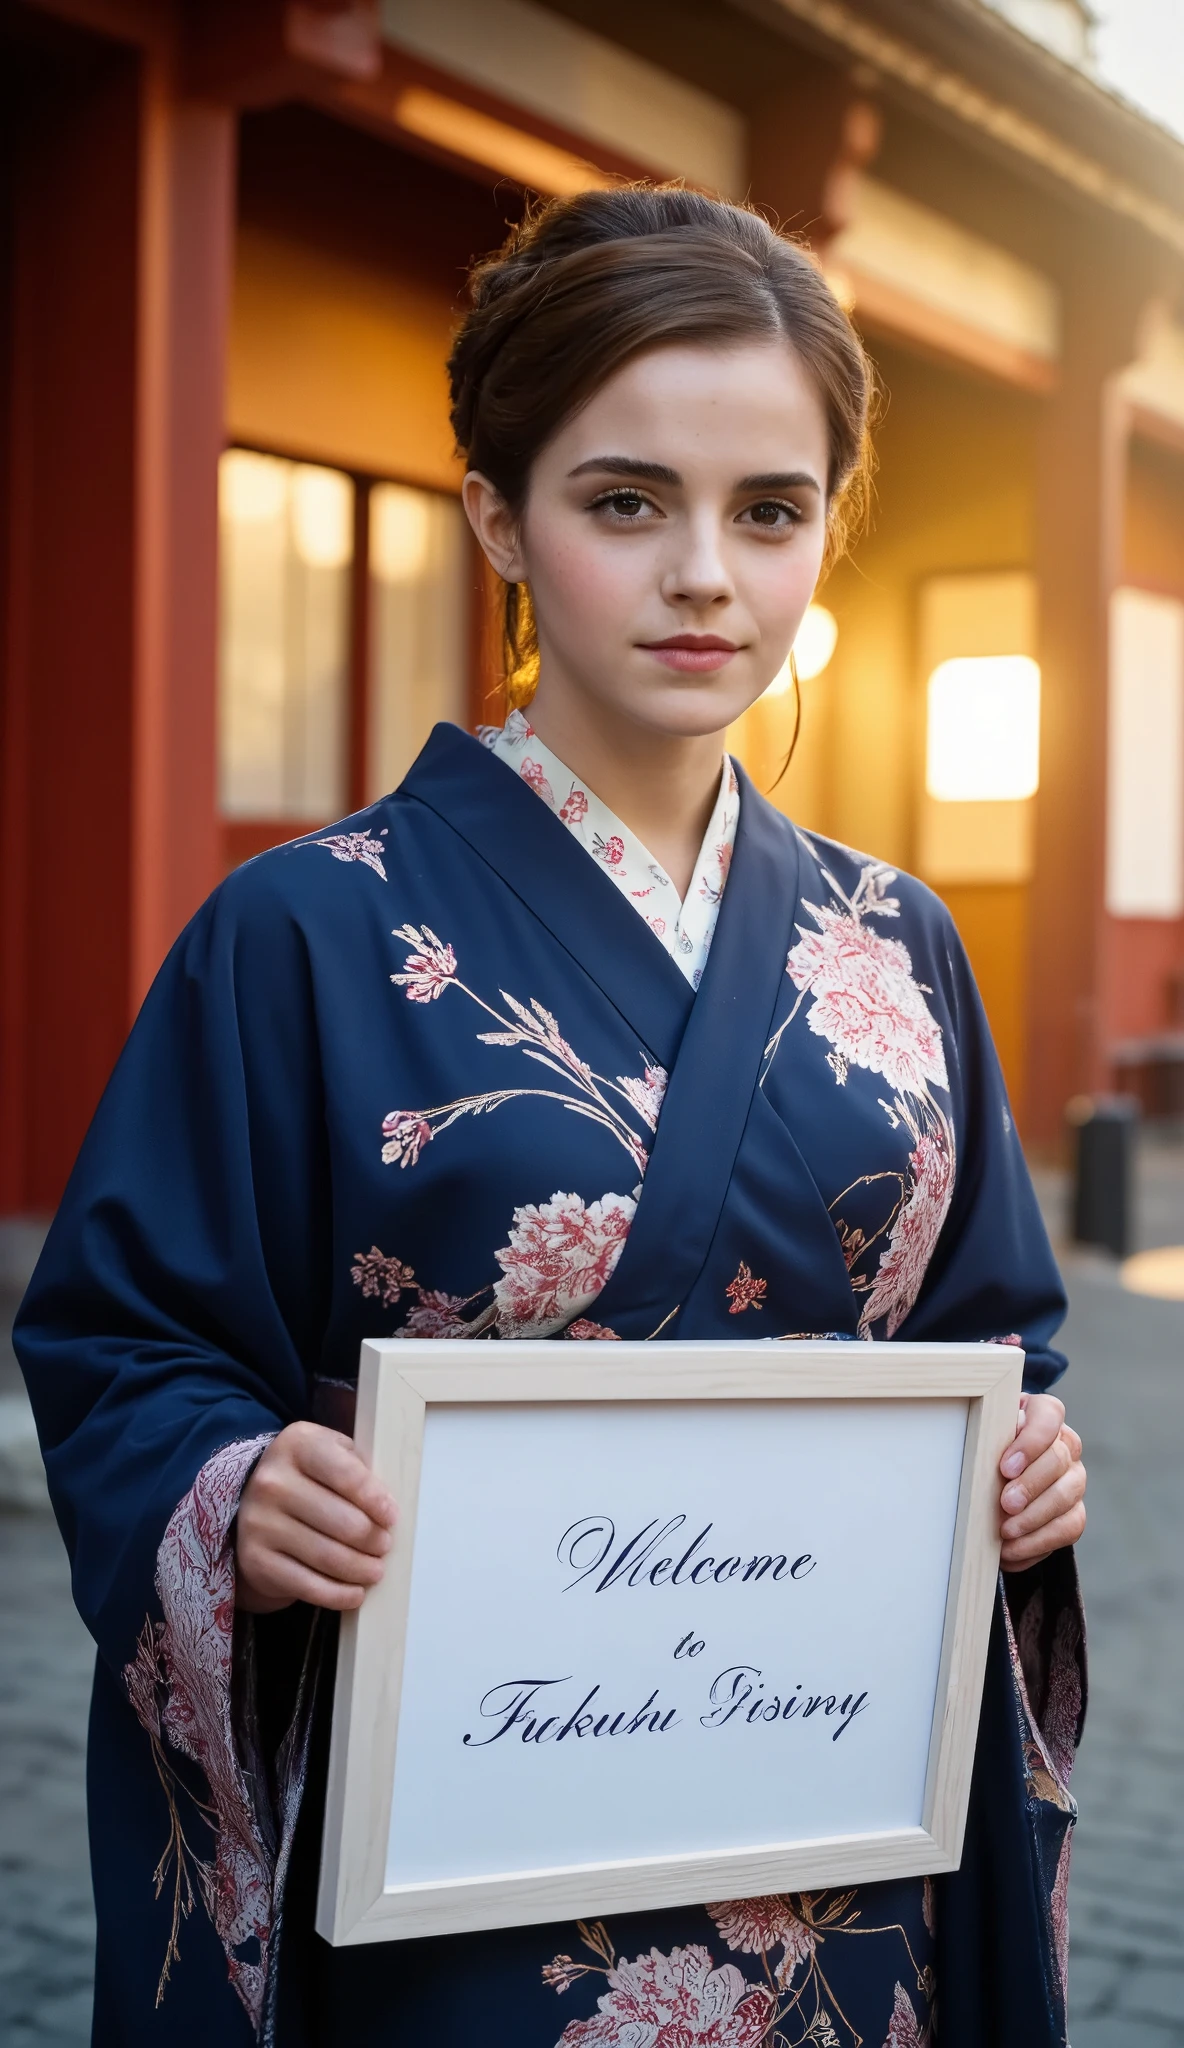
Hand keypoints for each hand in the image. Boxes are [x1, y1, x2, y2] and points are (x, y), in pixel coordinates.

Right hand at [235, 1421, 396, 1612]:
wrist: (253, 1504)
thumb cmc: (309, 1478)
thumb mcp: (332, 1455)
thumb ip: (359, 1470)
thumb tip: (388, 1510)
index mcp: (297, 1445)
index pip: (346, 1474)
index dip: (375, 1499)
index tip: (391, 1517)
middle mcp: (272, 1481)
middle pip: (341, 1521)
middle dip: (373, 1539)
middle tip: (385, 1546)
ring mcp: (259, 1522)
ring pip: (328, 1556)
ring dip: (360, 1569)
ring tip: (375, 1570)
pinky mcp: (255, 1560)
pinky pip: (307, 1585)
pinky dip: (338, 1594)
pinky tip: (355, 1593)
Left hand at [998, 1393, 1085, 1570]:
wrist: (995, 1472)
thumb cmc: (987, 1446)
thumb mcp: (984, 1433)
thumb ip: (988, 1434)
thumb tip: (981, 1446)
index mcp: (1044, 1415)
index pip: (1049, 1417)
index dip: (1030, 1443)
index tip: (1005, 1467)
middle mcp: (1066, 1445)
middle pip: (1059, 1460)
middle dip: (1031, 1485)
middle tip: (1006, 1503)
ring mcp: (1074, 1479)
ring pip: (1068, 1498)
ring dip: (1035, 1518)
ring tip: (1005, 1532)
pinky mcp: (1074, 1512)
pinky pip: (1068, 1529)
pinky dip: (1037, 1543)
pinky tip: (1011, 1550)